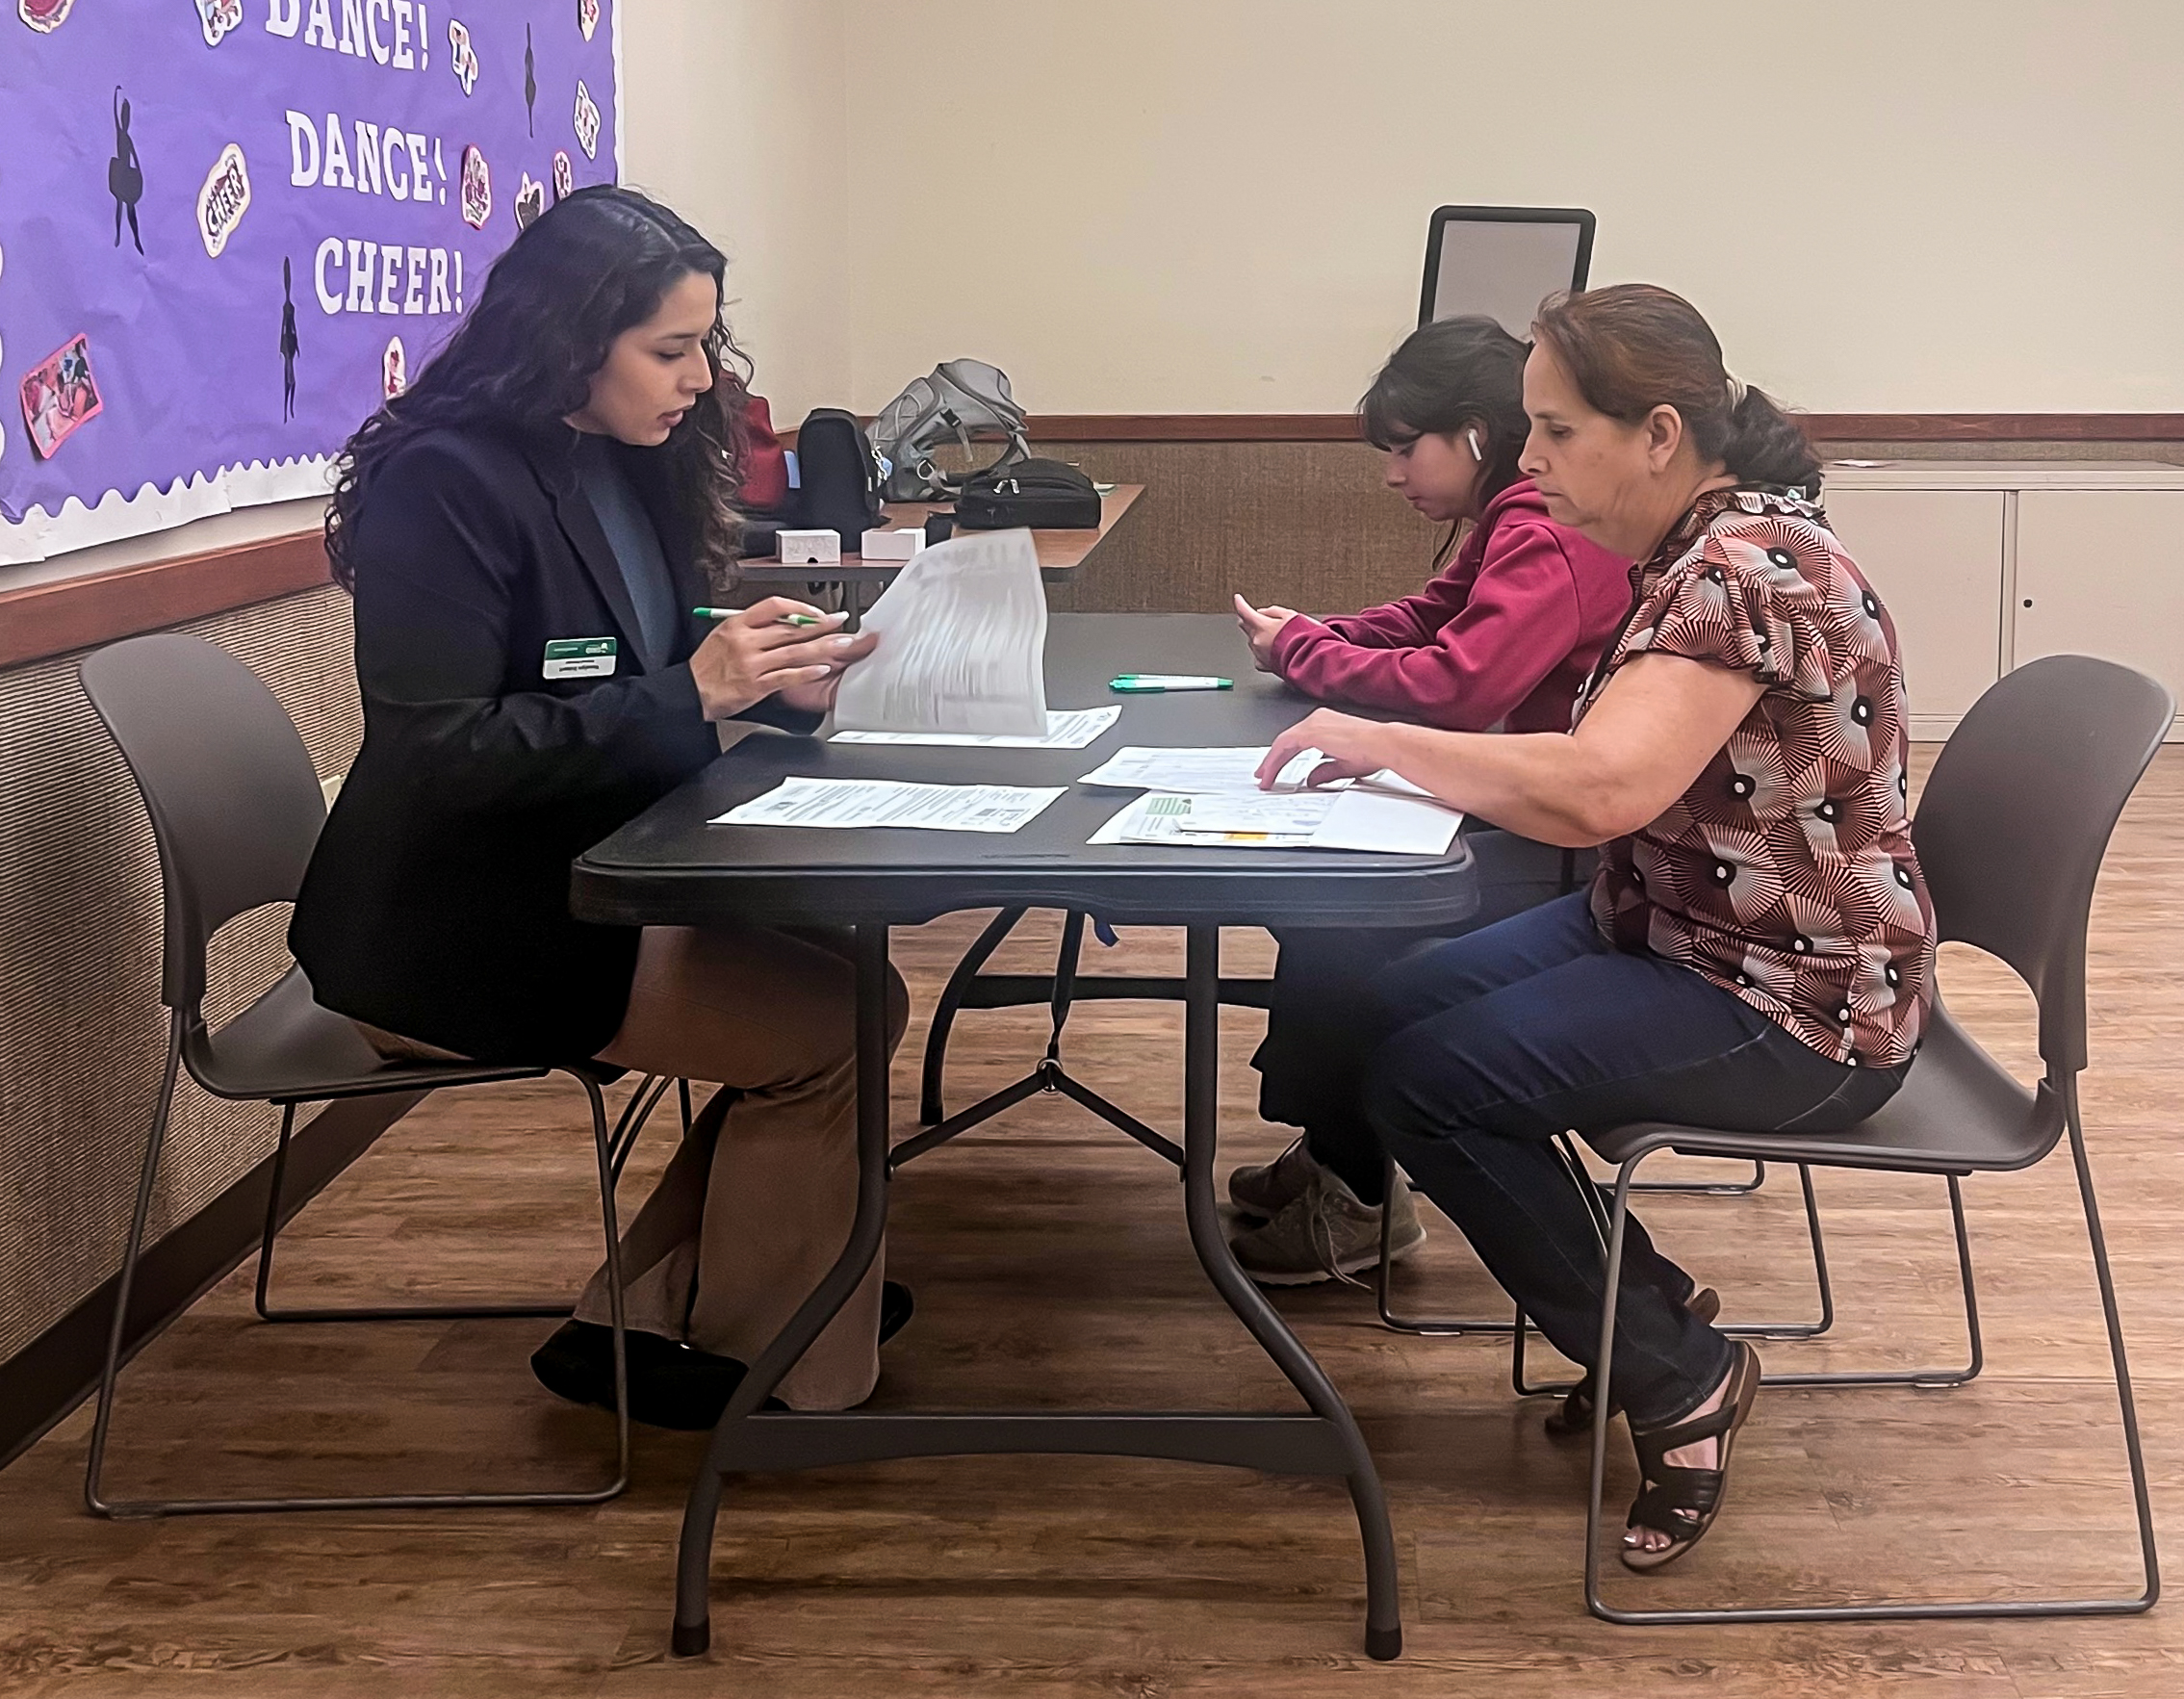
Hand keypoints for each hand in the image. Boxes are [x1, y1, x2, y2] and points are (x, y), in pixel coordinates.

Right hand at [689, 597, 868, 718]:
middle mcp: (745, 641)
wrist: (690, 692)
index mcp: (737, 624)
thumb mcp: (723, 634)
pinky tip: (822, 669)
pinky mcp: (755, 685)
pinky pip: (786, 676)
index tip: (817, 612)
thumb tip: (785, 621)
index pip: (774, 606)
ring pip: (793, 651)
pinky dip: (806, 672)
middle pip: (790, 629)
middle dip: (821, 625)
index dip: (799, 607)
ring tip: (842, 643)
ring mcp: (751, 664)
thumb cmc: (707, 666)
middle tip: (841, 622)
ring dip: (822, 647)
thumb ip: (752, 627)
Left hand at [1233, 594, 1301, 672]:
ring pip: (1252, 641)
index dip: (1240, 603)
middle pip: (1245, 626)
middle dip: (1248, 619)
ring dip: (1257, 635)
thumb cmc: (1303, 637)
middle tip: (1255, 616)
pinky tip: (1271, 650)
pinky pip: (1258, 656)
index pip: (1244, 611)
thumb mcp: (1291, 615)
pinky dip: (1262, 651)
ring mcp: (1259, 654)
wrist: (1309, 660)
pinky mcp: (1265, 665)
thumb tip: (1261, 612)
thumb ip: (1273, 611)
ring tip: (1273, 635)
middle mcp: (1257, 641)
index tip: (1238, 598)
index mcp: (1262, 626)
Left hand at [1256, 707, 1393, 790]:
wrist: (1382, 744)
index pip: (1298, 740)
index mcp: (1326, 723)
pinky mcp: (1310, 731)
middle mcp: (1318, 719)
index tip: (1276, 769)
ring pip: (1283, 743)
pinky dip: (1274, 760)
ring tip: (1264, 778)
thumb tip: (1312, 779)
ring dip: (1271, 762)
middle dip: (1273, 760)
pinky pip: (1284, 745)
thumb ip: (1324, 771)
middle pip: (1287, 741)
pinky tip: (1270, 773)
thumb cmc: (1372, 751)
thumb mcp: (1342, 765)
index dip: (1284, 756)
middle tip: (1264, 775)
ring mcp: (1313, 723)